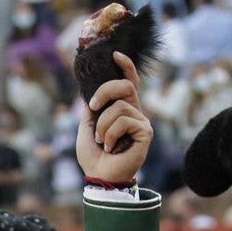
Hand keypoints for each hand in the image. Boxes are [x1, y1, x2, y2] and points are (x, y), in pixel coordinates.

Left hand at [75, 51, 152, 184]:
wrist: (99, 176)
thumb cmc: (94, 156)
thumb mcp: (86, 127)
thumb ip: (91, 109)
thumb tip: (89, 93)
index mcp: (122, 109)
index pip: (128, 82)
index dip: (125, 67)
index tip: (115, 54)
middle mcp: (135, 112)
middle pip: (124, 86)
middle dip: (104, 91)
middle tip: (93, 106)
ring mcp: (141, 122)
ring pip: (119, 107)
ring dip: (102, 125)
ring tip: (102, 141)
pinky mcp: (145, 132)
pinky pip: (124, 122)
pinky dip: (110, 135)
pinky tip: (111, 148)